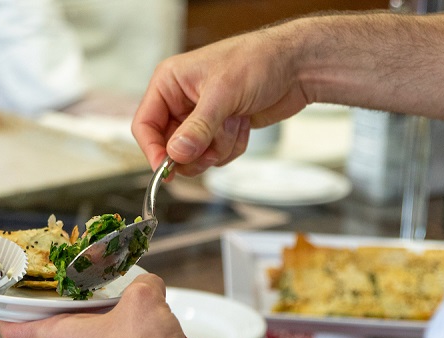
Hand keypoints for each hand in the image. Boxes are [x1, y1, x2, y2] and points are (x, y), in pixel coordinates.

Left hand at [0, 274, 188, 337]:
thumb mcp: (144, 302)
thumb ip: (142, 284)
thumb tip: (147, 282)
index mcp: (60, 337)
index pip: (14, 331)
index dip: (0, 313)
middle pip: (46, 327)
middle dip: (51, 302)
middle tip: (55, 279)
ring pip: (76, 337)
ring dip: (84, 316)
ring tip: (96, 291)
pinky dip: (107, 330)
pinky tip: (126, 316)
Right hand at [131, 22, 309, 175]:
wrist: (298, 67)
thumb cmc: (259, 61)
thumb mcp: (223, 94)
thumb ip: (197, 127)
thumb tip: (176, 154)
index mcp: (169, 83)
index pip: (145, 124)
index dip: (153, 150)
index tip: (166, 170)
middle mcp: (180, 101)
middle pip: (169, 146)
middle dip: (194, 152)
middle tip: (211, 149)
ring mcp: (200, 117)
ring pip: (193, 155)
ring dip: (217, 147)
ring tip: (235, 124)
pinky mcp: (219, 129)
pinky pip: (215, 155)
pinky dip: (231, 146)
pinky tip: (244, 124)